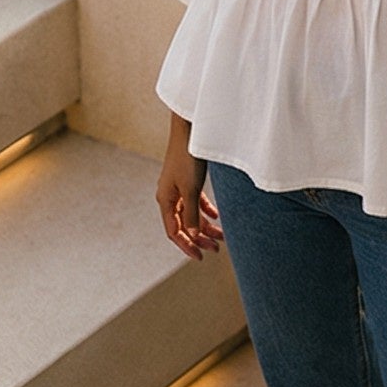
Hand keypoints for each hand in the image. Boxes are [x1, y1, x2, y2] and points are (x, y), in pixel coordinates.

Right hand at [157, 117, 222, 259]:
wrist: (190, 130)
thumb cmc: (188, 158)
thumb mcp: (191, 189)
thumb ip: (191, 214)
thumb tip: (192, 235)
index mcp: (164, 200)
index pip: (174, 231)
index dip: (187, 246)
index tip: (201, 256)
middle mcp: (168, 196)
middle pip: (183, 225)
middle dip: (199, 238)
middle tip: (216, 249)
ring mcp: (177, 188)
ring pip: (191, 214)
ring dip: (205, 226)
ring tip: (221, 236)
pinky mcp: (187, 180)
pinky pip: (195, 202)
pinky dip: (205, 211)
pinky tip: (217, 216)